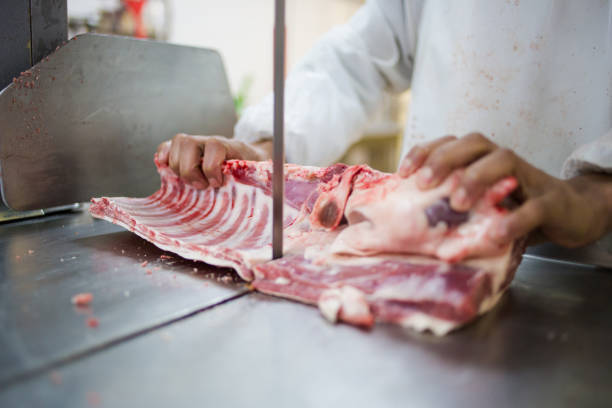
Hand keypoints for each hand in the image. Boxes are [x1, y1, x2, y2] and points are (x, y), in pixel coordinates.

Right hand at [157, 134, 270, 188]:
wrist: (252, 156)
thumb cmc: (255, 168)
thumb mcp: (261, 173)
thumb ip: (261, 178)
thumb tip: (271, 191)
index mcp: (230, 146)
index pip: (214, 146)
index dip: (212, 166)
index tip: (217, 184)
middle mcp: (210, 141)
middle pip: (187, 142)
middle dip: (190, 170)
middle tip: (202, 186)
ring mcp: (196, 144)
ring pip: (176, 143)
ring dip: (177, 167)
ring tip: (190, 182)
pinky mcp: (184, 151)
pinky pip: (166, 147)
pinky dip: (163, 158)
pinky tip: (168, 172)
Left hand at [398, 132, 611, 247]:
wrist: (570, 213)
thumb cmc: (512, 208)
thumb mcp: (478, 205)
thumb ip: (451, 206)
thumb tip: (409, 222)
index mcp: (481, 158)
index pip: (449, 143)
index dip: (424, 153)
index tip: (403, 172)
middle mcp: (502, 159)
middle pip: (472, 145)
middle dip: (444, 159)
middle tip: (424, 183)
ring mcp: (528, 176)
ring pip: (503, 160)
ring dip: (476, 178)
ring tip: (457, 203)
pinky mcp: (551, 201)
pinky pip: (533, 206)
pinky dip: (515, 218)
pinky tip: (496, 232)